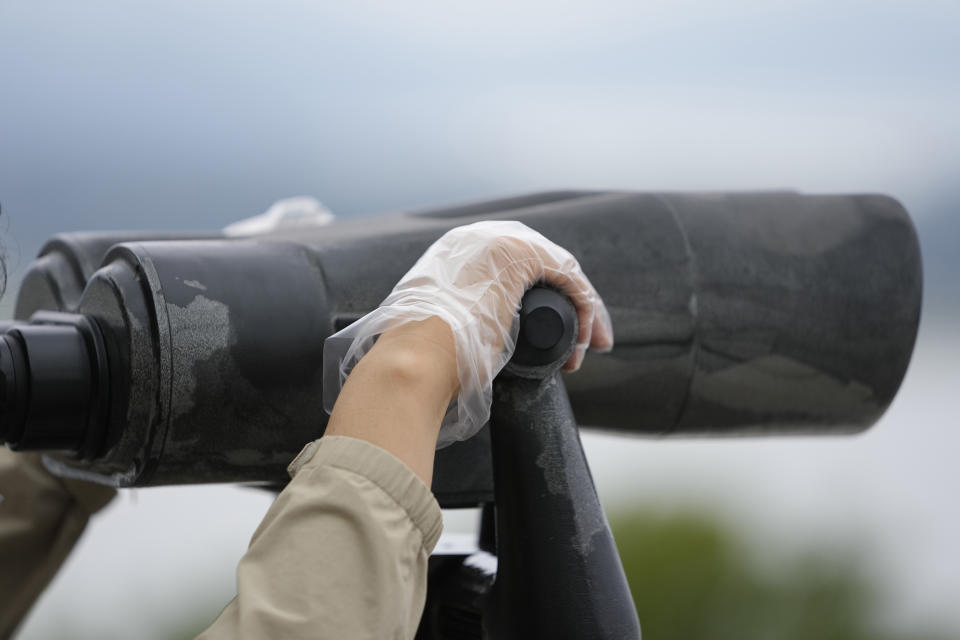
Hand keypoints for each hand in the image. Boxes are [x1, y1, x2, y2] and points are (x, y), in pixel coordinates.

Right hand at [324, 220, 613, 446]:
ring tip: (583, 350)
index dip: (539, 298)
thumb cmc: (421, 362)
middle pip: (541, 263)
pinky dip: (585, 306)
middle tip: (577, 342)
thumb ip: (443, 331)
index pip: (511, 265)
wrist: (414, 361)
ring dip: (580, 311)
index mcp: (453, 254)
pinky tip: (587, 339)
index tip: (548, 334)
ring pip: (559, 269)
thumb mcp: (432, 332)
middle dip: (566, 302)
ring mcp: (496, 241)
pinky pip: (568, 276)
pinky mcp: (519, 255)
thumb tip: (453, 356)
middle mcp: (475, 238)